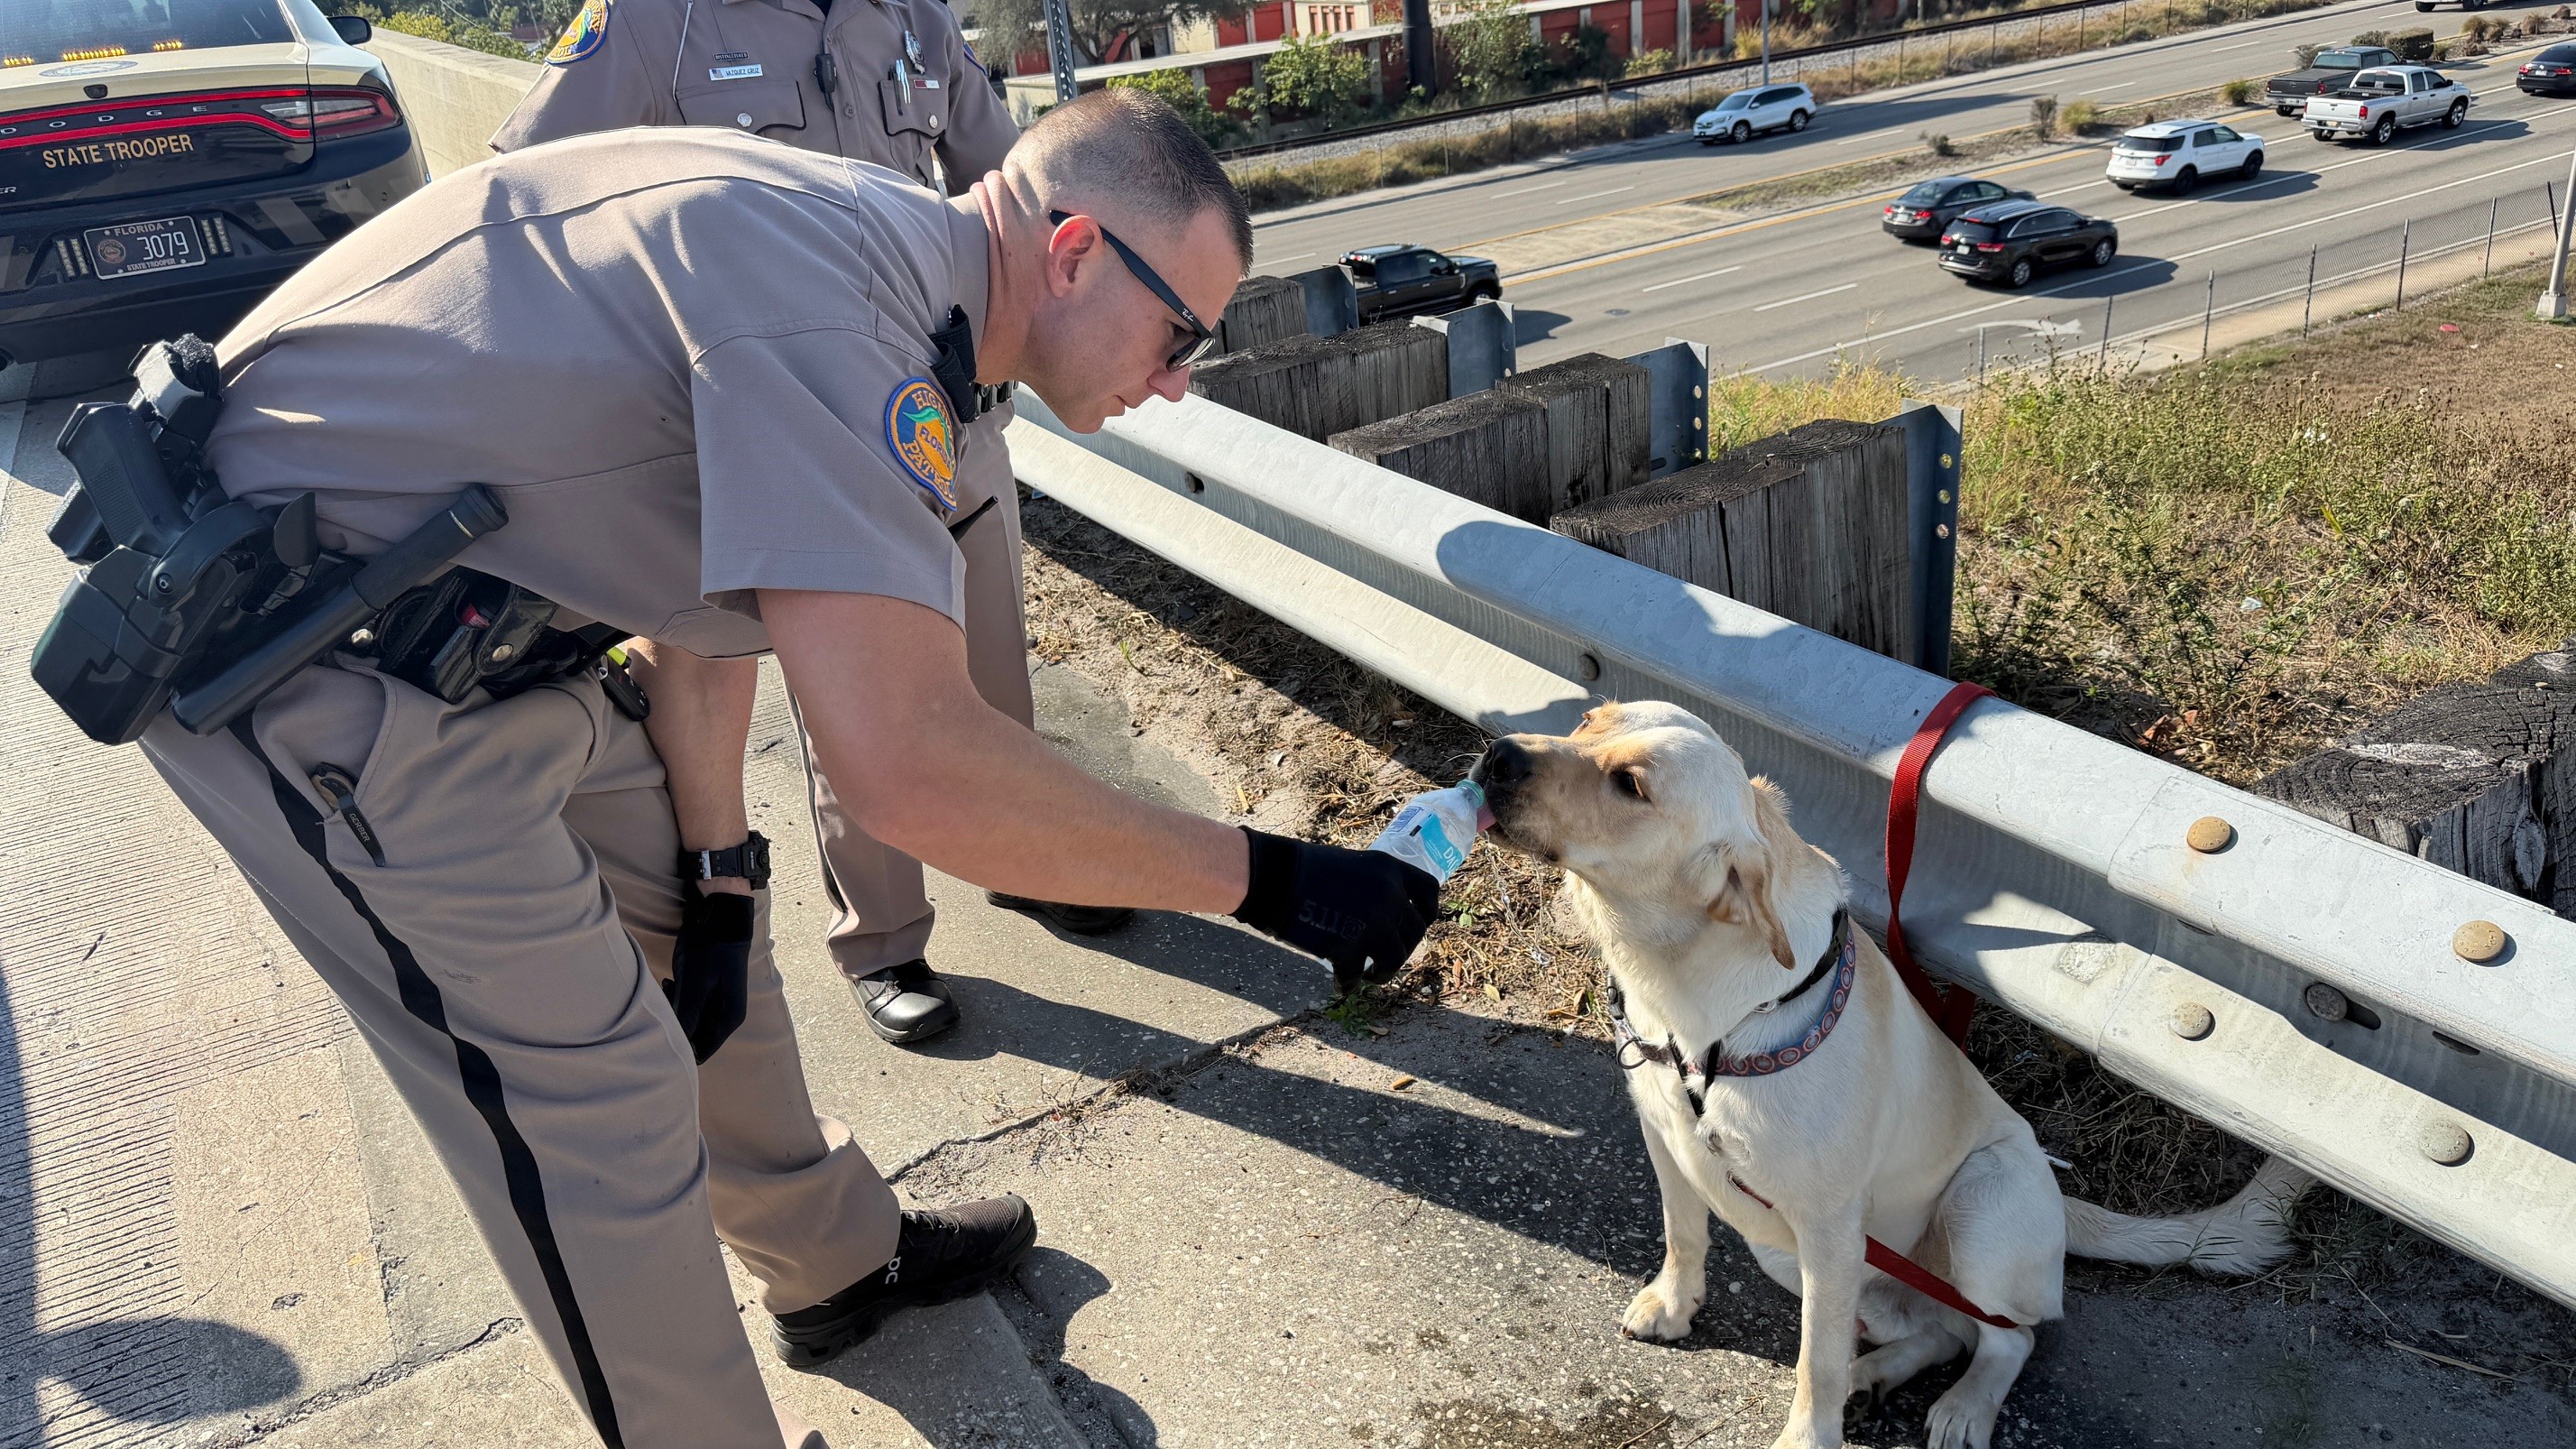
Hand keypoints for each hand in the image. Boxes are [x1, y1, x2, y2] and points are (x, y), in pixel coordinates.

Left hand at [665, 888, 751, 1062]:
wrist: (721, 916)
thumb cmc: (712, 949)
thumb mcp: (696, 983)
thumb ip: (688, 1015)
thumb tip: (680, 1047)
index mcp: (728, 1018)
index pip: (702, 1051)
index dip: (680, 1046)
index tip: (664, 1028)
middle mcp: (724, 1015)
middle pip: (694, 1037)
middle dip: (676, 1024)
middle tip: (667, 1001)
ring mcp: (716, 1003)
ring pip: (689, 1021)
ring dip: (675, 1009)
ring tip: (669, 987)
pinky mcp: (706, 991)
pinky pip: (688, 1006)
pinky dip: (677, 998)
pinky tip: (671, 981)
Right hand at [1228, 829, 1439, 990]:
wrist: (1274, 878)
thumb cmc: (1304, 868)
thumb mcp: (1352, 865)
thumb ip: (1374, 885)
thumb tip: (1386, 911)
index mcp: (1390, 870)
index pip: (1429, 892)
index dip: (1428, 912)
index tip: (1422, 923)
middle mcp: (1389, 895)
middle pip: (1415, 931)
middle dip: (1404, 948)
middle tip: (1387, 955)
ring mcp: (1372, 923)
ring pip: (1396, 959)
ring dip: (1385, 972)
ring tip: (1372, 976)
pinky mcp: (1349, 947)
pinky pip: (1357, 975)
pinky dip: (1350, 984)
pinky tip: (1342, 985)